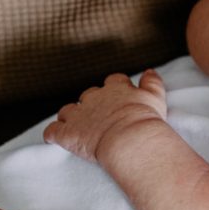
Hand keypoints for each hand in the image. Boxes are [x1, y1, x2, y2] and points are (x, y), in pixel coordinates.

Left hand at [43, 70, 166, 162]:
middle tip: (102, 116)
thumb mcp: (155, 97)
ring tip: (77, 126)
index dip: (116, 88)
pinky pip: (53, 131)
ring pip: (68, 111)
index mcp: (116, 89)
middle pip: (89, 95)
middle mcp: (95, 98)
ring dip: (71, 116)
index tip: (120, 96)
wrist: (129, 138)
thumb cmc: (145, 120)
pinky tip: (55, 138)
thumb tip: (150, 71)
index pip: (114, 81)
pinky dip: (53, 134)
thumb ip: (152, 82)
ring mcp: (79, 115)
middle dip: (92, 103)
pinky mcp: (67, 133)